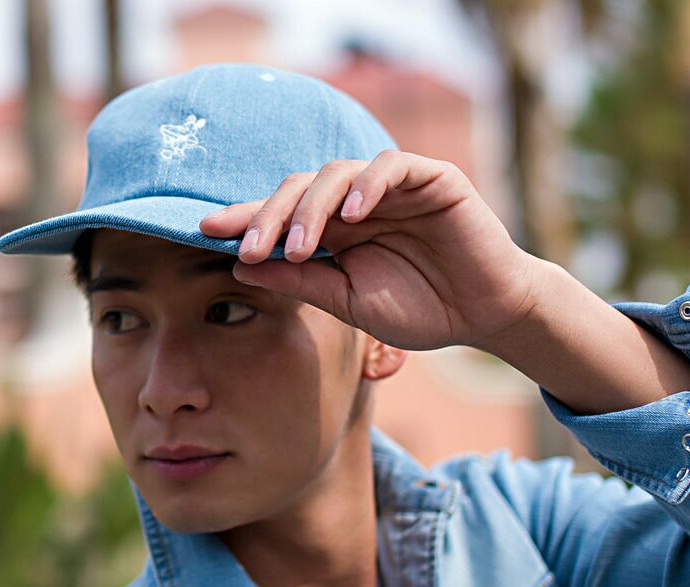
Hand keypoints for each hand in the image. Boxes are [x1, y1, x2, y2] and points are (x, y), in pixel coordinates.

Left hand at [198, 150, 537, 351]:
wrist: (484, 314)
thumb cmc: (421, 309)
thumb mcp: (349, 302)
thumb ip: (301, 282)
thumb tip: (239, 268)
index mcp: (337, 232)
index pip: (284, 216)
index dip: (246, 220)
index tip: (206, 233)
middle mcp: (358, 204)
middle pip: (300, 188)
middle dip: (269, 216)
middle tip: (250, 249)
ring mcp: (392, 188)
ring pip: (337, 173)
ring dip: (312, 208)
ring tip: (299, 247)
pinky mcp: (430, 178)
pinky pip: (390, 167)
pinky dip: (368, 186)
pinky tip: (352, 217)